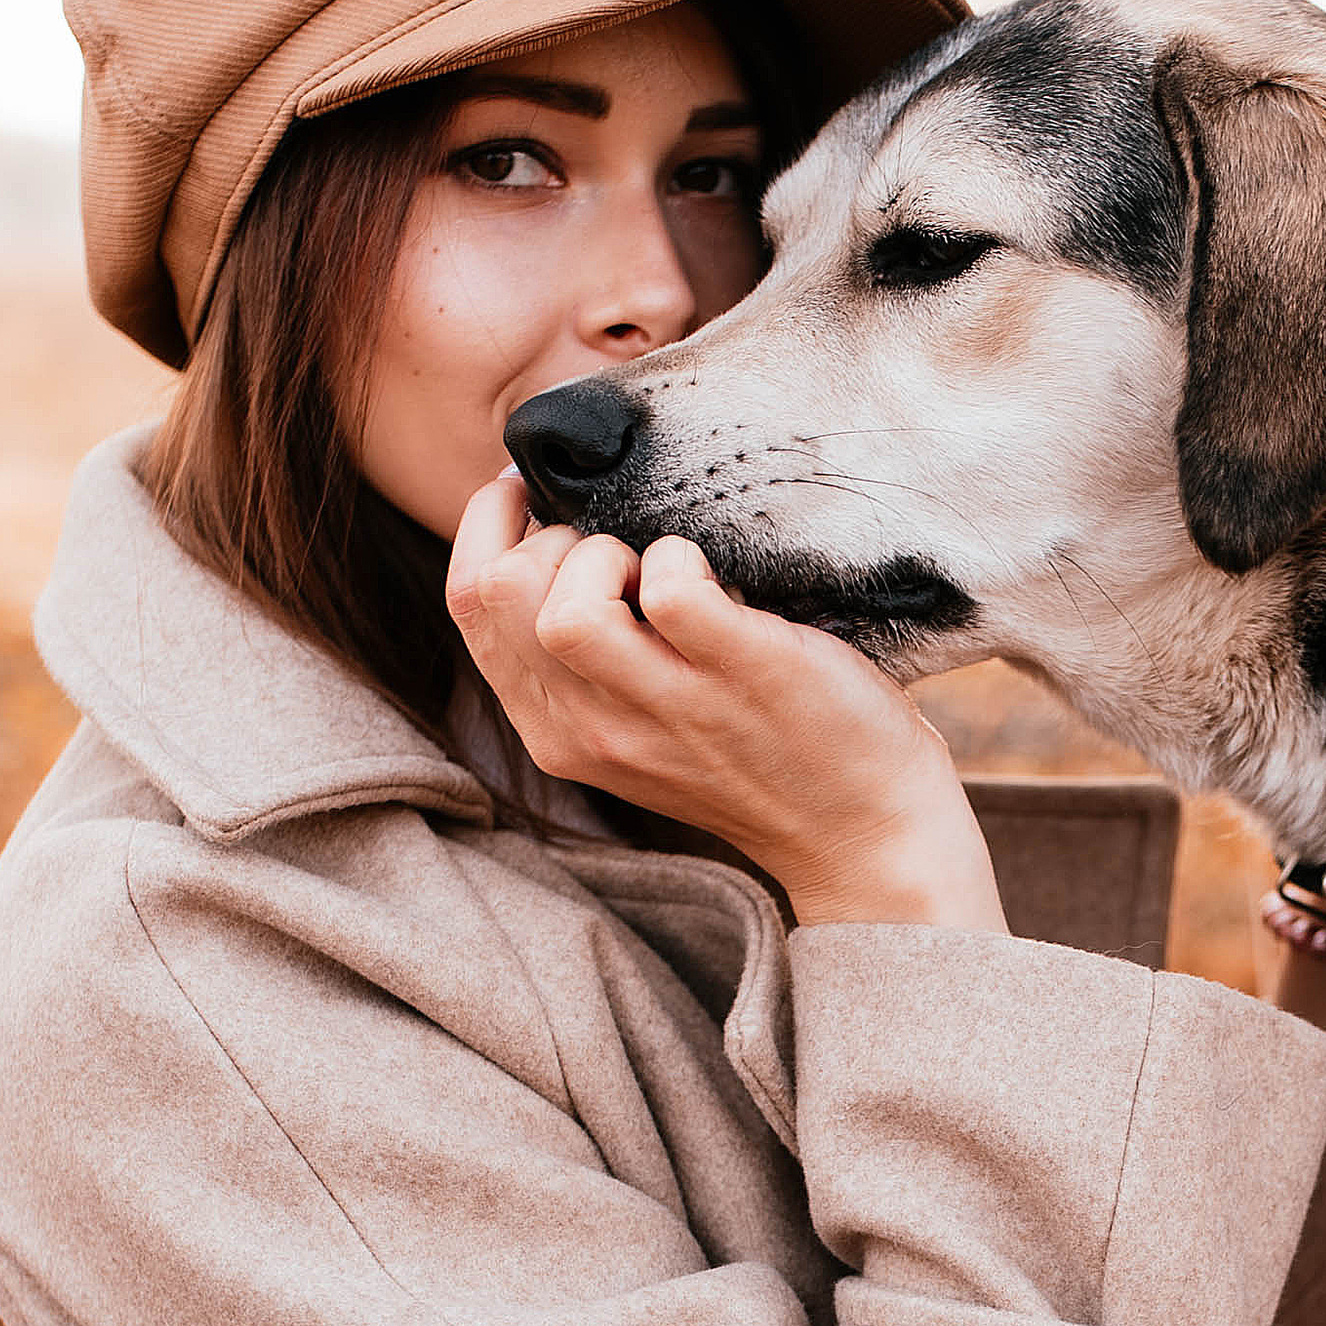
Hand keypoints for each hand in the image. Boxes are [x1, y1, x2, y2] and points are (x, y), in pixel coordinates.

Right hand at [447, 473, 1006, 933]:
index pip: (466, 603)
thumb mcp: (635, 721)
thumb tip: (548, 529)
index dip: (490, 524)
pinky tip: (720, 583)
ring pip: (565, 609)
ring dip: (605, 553)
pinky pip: (673, 588)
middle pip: (497, 594)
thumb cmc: (752, 753)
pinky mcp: (741, 676)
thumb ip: (584, 655)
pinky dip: (688, 559)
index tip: (536, 495)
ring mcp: (668, 707)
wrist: (859, 830)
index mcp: (556, 732)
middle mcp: (595, 730)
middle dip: (548, 534)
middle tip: (616, 547)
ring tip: (655, 567)